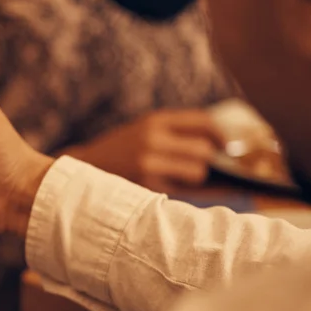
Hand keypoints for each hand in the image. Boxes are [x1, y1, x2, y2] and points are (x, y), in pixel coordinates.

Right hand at [67, 109, 219, 192]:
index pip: (203, 122)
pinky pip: (182, 190)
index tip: (226, 146)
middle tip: (215, 167)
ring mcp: (149, 163)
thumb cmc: (121, 152)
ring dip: (201, 177)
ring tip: (196, 179)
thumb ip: (175, 133)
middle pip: (203, 150)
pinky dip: (191, 190)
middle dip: (213, 160)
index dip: (220, 135)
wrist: (84, 169)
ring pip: (197, 172)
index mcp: (155, 120)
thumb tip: (219, 148)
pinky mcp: (146, 186)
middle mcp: (152, 139)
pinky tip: (192, 190)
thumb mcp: (144, 130)